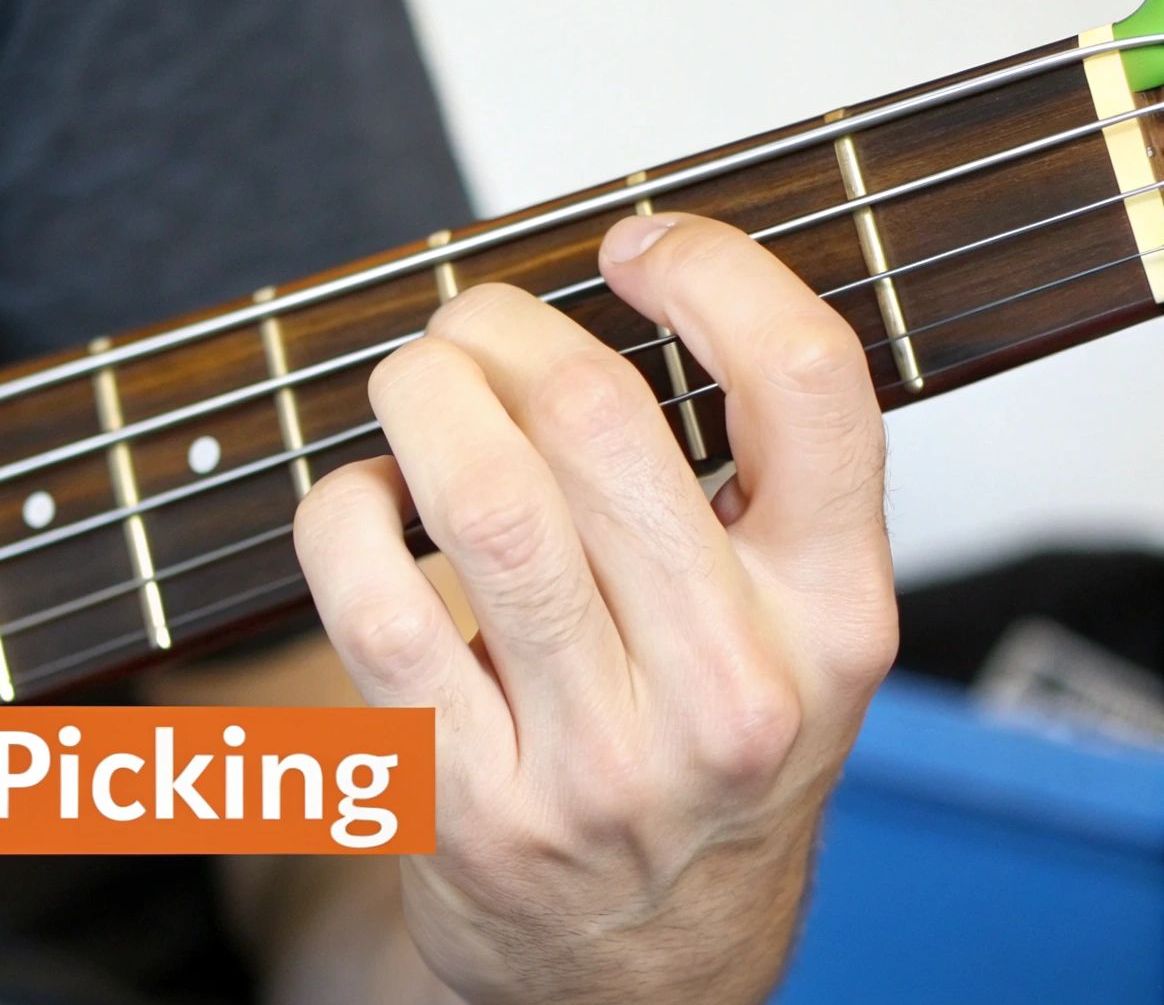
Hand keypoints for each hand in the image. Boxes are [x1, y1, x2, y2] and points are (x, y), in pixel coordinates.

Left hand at [292, 213, 897, 1003]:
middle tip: (470, 326)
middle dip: (504, 327)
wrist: (643, 966)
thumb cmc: (704, 756)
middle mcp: (730, 689)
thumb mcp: (793, 632)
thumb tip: (635, 284)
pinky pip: (376, 600)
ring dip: (418, 395)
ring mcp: (596, 757)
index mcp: (835, 616)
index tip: (636, 246)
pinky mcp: (466, 800)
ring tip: (412, 386)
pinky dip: (344, 513)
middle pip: (600, 421)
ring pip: (483, 498)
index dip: (711, 269)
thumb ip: (755, 481)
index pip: (806, 383)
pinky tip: (363, 504)